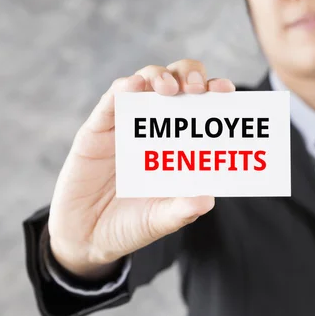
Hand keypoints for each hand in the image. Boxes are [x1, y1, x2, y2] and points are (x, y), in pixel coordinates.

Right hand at [48, 60, 234, 278]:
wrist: (86, 238)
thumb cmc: (130, 225)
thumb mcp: (160, 221)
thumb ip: (182, 211)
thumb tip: (208, 200)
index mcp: (179, 145)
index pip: (201, 108)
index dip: (214, 94)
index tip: (228, 91)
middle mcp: (156, 129)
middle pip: (177, 84)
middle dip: (190, 77)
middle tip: (198, 89)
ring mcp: (126, 126)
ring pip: (145, 83)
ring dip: (159, 77)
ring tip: (169, 88)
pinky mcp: (96, 131)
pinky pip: (109, 103)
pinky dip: (122, 90)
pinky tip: (134, 85)